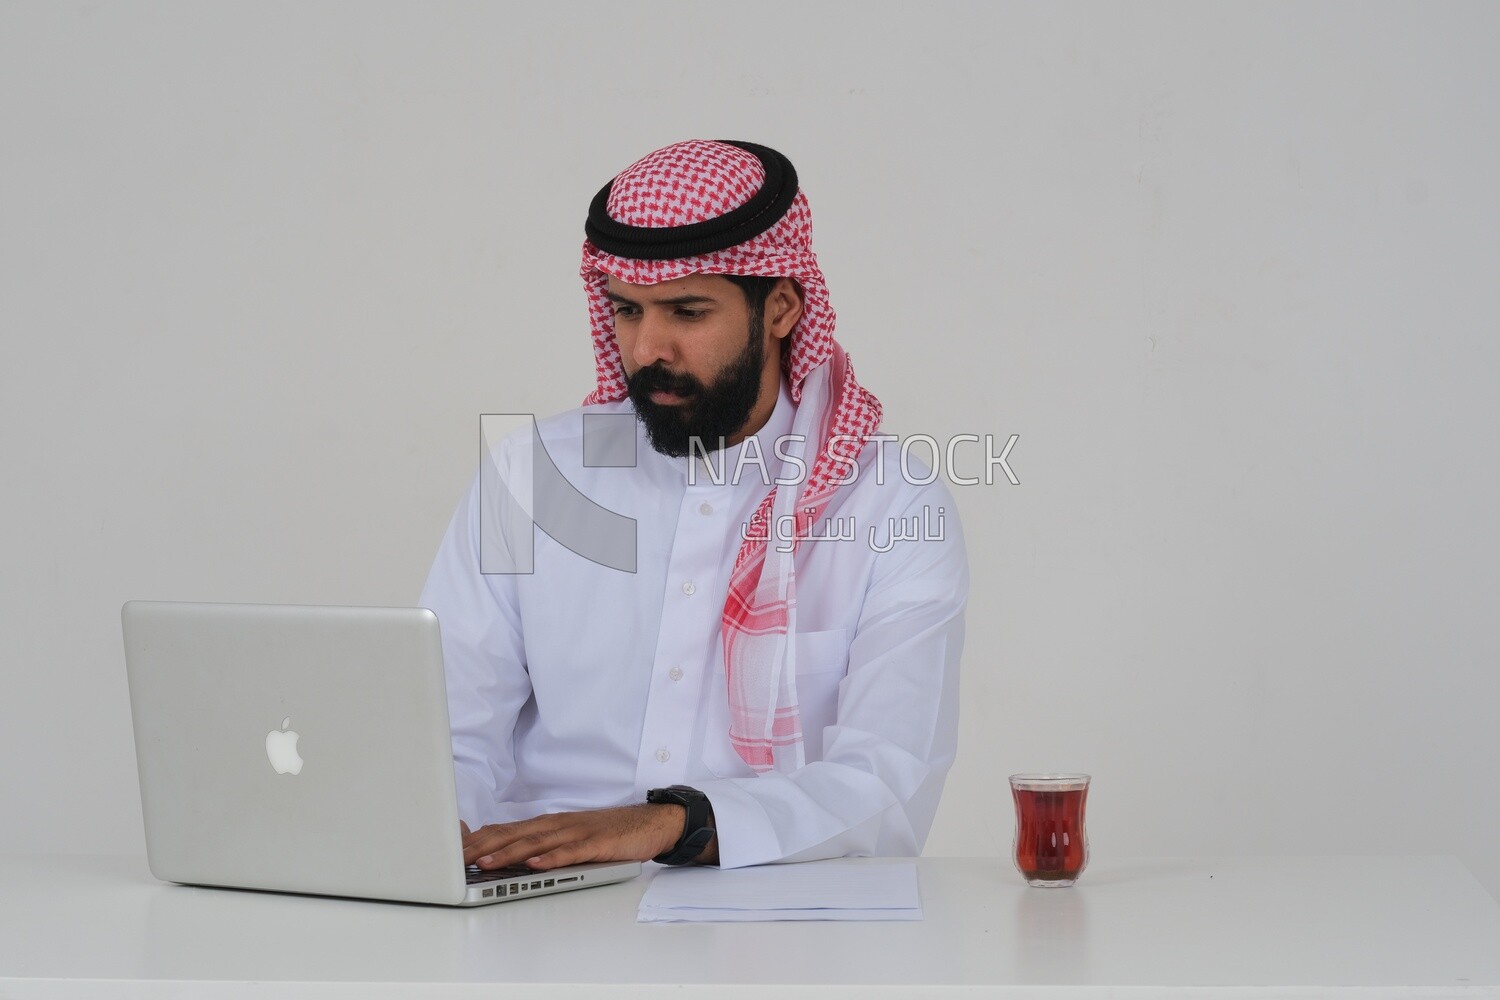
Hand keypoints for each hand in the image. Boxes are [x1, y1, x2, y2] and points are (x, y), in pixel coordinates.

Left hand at [463, 804, 716, 870]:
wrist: (650, 823)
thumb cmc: (607, 833)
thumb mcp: (568, 836)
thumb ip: (540, 844)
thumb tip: (507, 856)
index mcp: (547, 825)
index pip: (504, 830)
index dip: (476, 841)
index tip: (450, 852)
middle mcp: (556, 825)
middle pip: (512, 835)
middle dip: (481, 848)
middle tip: (454, 860)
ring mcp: (576, 833)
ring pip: (535, 844)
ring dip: (508, 853)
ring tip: (484, 863)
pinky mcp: (596, 844)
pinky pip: (570, 852)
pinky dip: (551, 857)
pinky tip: (535, 864)